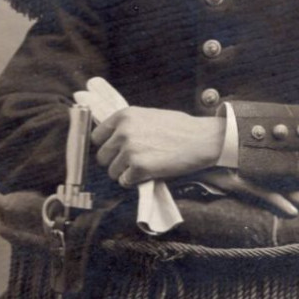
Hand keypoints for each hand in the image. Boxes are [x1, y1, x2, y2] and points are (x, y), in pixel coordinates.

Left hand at [92, 106, 224, 184]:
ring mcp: (130, 149)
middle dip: (114, 162)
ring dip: (124, 173)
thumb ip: (129, 125)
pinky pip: (125, 181)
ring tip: (143, 168)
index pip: (97, 136)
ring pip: (112, 172)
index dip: (106, 146)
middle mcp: (123, 131)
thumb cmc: (180, 128)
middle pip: (101, 156)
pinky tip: (148, 174)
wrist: (201, 139)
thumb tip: (112, 139)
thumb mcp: (149, 116)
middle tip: (131, 163)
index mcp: (124, 116)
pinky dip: (134, 181)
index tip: (115, 152)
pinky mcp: (139, 167)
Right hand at [195, 168, 298, 219]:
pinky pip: (263, 193)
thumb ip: (261, 176)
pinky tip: (292, 211)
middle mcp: (269, 173)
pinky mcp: (242, 181)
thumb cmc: (221, 158)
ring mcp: (257, 176)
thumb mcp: (245, 169)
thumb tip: (279, 191)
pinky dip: (278, 201)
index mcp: (274, 171)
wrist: (196, 145)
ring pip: (289, 191)